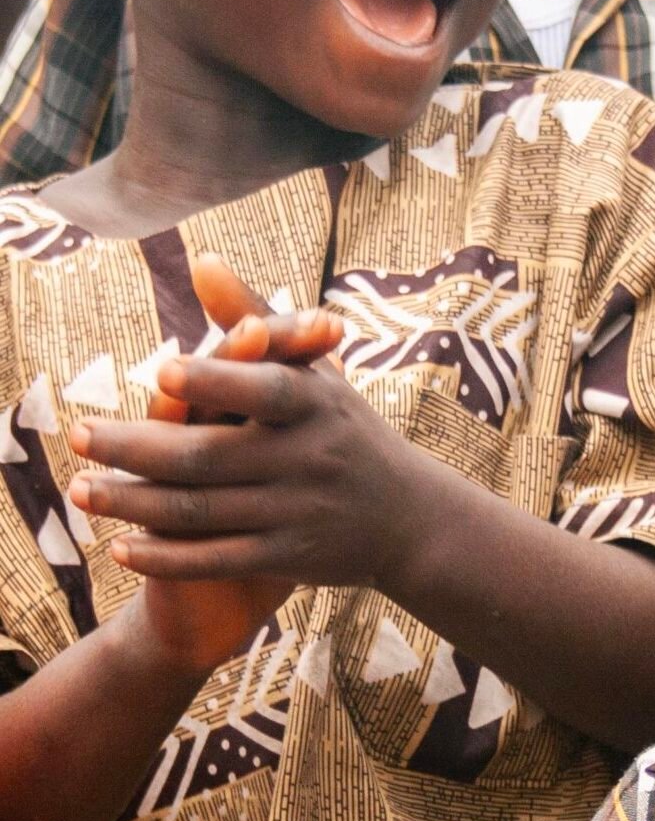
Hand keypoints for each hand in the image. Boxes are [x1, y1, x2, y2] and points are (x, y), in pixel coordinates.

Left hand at [64, 273, 400, 593]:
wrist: (411, 519)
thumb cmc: (344, 429)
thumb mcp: (314, 371)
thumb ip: (252, 319)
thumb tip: (199, 260)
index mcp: (314, 404)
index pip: (263, 390)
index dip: (216, 380)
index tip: (163, 370)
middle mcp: (306, 458)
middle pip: (209, 457)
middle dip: (137, 448)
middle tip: (77, 435)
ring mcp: (296, 512)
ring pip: (202, 511)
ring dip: (135, 504)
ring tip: (81, 490)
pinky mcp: (289, 559)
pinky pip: (218, 560)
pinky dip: (169, 558)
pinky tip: (122, 549)